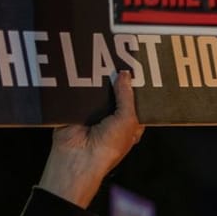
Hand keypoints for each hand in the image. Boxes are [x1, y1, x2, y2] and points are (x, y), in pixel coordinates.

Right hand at [38, 71, 141, 207]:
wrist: (78, 156)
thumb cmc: (108, 147)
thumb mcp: (127, 120)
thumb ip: (126, 97)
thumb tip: (125, 76)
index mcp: (130, 123)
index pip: (136, 101)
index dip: (138, 88)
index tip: (139, 68)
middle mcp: (113, 117)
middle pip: (117, 93)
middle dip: (117, 80)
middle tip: (119, 58)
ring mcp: (94, 112)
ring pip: (98, 90)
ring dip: (98, 80)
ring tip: (100, 58)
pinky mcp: (76, 109)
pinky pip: (79, 91)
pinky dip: (80, 83)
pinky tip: (83, 70)